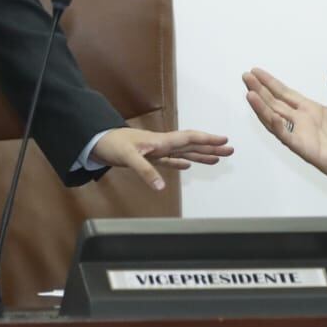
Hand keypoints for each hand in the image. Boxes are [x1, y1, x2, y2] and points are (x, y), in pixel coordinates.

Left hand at [89, 127, 232, 190]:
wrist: (96, 141)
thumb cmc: (111, 144)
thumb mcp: (128, 158)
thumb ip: (145, 171)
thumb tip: (161, 188)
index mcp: (160, 141)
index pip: (189, 139)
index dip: (207, 140)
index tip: (224, 140)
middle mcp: (161, 144)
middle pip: (191, 145)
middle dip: (211, 147)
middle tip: (230, 150)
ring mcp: (155, 151)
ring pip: (184, 152)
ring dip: (200, 155)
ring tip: (217, 158)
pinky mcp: (148, 157)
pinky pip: (169, 160)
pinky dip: (180, 163)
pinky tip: (187, 166)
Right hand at [243, 68, 326, 201]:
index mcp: (310, 110)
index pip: (285, 93)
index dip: (270, 83)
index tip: (256, 72)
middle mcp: (301, 121)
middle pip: (275, 103)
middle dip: (260, 90)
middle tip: (245, 76)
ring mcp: (300, 135)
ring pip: (275, 118)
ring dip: (261, 107)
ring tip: (250, 93)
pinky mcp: (304, 148)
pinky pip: (286, 136)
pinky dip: (276, 125)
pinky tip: (268, 114)